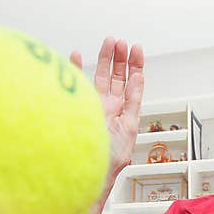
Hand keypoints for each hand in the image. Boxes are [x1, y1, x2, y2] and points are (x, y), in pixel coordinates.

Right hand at [70, 38, 143, 181]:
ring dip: (104, 59)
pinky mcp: (78, 106)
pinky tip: (77, 55)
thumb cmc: (108, 159)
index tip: (136, 49)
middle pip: (117, 77)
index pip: (132, 84)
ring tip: (108, 42)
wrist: (87, 171)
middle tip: (121, 42)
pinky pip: (77, 84)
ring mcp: (93, 106)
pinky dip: (76, 69)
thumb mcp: (128, 129)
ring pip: (99, 77)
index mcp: (124, 112)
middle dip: (120, 58)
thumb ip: (132, 103)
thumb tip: (138, 80)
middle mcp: (110, 107)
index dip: (135, 66)